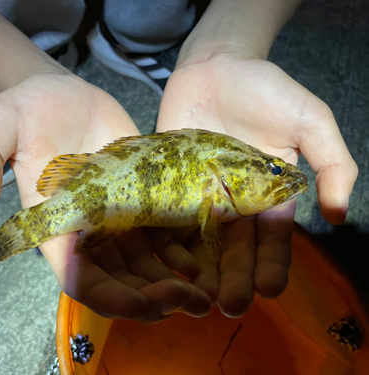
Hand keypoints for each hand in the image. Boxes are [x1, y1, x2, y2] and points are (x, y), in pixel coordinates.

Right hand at [0, 73, 209, 321]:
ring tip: (206, 290)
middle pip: (121, 278)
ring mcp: (119, 215)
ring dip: (174, 282)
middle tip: (189, 301)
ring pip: (147, 263)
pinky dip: (184, 249)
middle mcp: (89, 229)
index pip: (79, 276)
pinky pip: (165, 231)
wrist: (59, 93)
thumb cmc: (24, 110)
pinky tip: (206, 257)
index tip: (140, 304)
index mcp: (55, 225)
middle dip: (152, 297)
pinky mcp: (143, 196)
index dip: (108, 296)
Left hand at [157, 50, 357, 316]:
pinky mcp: (171, 184)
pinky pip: (170, 216)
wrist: (215, 66)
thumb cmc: (265, 89)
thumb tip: (337, 214)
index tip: (270, 290)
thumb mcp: (311, 120)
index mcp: (270, 194)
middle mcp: (235, 201)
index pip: (274, 238)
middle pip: (235, 246)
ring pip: (202, 240)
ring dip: (201, 270)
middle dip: (235, 276)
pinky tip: (165, 264)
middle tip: (230, 305)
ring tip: (196, 296)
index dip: (273, 263)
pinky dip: (169, 241)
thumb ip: (332, 163)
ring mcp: (200, 195)